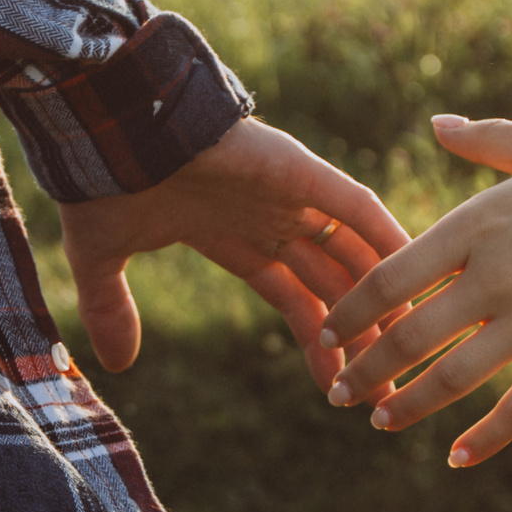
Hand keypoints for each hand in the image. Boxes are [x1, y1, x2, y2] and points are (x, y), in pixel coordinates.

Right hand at [57, 118, 407, 384]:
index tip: (340, 391)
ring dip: (382, 298)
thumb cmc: (99, 177)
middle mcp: (269, 218)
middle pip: (335, 285)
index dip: (321, 345)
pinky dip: (385, 236)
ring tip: (409, 348)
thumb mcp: (101, 255)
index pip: (296, 301)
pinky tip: (412, 271)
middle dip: (363, 335)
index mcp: (232, 238)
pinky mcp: (297, 169)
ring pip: (352, 252)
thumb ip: (111, 308)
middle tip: (389, 386)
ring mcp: (287, 193)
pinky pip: (354, 205)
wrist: (103, 120)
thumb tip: (117, 364)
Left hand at [317, 116, 511, 465]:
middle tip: (338, 393)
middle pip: (408, 334)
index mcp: (478, 223)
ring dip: (408, 405)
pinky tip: (458, 457)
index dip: (352, 310)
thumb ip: (485, 142)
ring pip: (451, 378)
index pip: (390, 276)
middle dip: (365, 368)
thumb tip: (437, 124)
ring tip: (381, 419)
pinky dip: (485, 437)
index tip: (327, 331)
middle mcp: (495, 274)